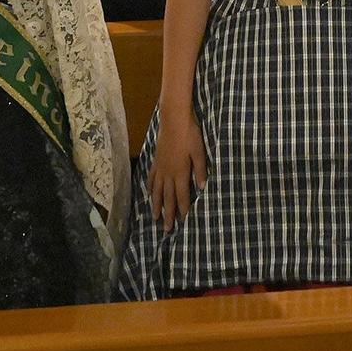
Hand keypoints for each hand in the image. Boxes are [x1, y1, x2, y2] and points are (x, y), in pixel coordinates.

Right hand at [148, 109, 206, 230]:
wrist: (173, 120)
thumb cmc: (190, 134)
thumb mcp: (200, 151)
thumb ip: (201, 170)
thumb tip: (202, 188)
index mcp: (181, 172)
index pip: (182, 196)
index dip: (182, 210)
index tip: (183, 223)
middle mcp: (168, 174)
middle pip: (168, 198)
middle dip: (168, 214)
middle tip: (166, 230)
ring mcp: (160, 168)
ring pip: (157, 191)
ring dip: (157, 206)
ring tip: (155, 218)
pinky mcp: (156, 161)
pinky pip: (152, 178)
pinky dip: (150, 188)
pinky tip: (150, 194)